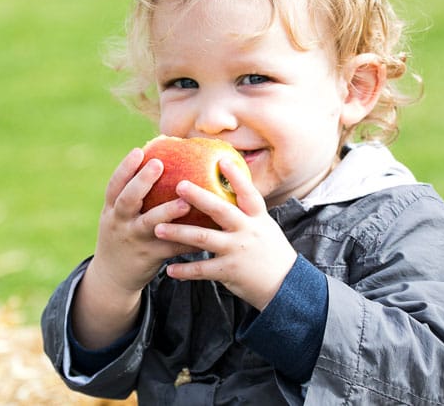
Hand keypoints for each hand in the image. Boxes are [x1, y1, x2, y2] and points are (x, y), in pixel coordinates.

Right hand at [73, 148, 198, 348]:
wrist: (112, 277)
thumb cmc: (122, 235)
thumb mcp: (117, 216)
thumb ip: (132, 196)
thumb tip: (161, 161)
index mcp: (111, 210)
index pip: (114, 186)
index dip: (125, 168)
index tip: (139, 151)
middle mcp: (119, 223)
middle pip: (127, 200)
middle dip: (141, 182)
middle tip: (158, 164)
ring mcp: (134, 240)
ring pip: (149, 225)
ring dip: (166, 212)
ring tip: (184, 202)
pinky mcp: (150, 257)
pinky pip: (171, 247)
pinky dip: (187, 240)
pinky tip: (205, 231)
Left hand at [153, 158, 297, 310]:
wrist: (285, 285)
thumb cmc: (270, 252)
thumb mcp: (264, 226)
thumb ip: (246, 211)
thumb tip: (229, 189)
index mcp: (257, 218)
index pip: (248, 193)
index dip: (236, 176)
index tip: (222, 159)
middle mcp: (247, 231)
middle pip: (221, 210)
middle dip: (199, 197)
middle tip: (179, 185)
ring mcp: (237, 251)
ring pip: (204, 238)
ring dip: (179, 233)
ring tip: (158, 229)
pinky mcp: (229, 271)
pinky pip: (202, 269)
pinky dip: (184, 270)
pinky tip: (169, 270)